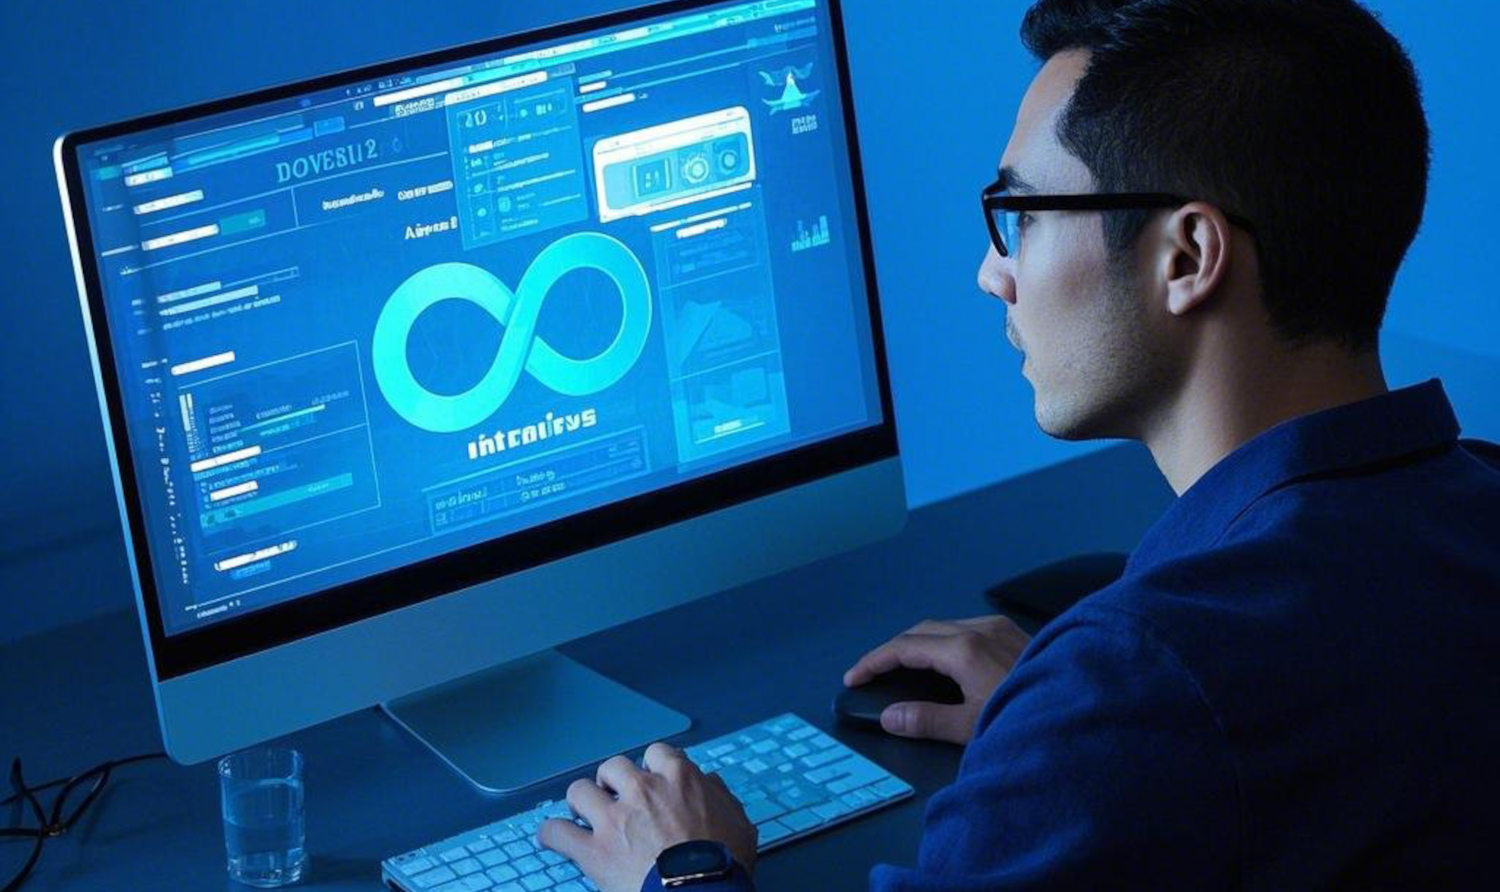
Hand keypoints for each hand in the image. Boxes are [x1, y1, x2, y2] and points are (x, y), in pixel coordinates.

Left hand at [537, 742, 756, 891]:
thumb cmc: (724, 863)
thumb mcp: (737, 821)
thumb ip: (719, 796)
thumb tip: (709, 783)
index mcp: (679, 779)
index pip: (657, 753)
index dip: (651, 766)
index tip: (651, 779)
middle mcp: (642, 790)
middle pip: (613, 767)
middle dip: (611, 782)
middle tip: (615, 798)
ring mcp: (614, 819)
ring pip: (579, 791)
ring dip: (580, 802)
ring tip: (583, 814)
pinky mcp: (594, 849)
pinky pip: (557, 832)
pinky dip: (552, 834)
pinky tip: (553, 837)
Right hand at [843, 615, 1031, 743]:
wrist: (1085, 708)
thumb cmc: (1026, 718)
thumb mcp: (970, 727)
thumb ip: (925, 720)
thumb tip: (890, 717)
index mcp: (963, 649)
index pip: (904, 647)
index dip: (874, 661)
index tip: (855, 677)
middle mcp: (980, 630)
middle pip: (921, 631)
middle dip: (893, 650)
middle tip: (874, 673)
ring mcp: (1000, 628)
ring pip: (945, 627)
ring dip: (920, 644)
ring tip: (904, 668)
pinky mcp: (1015, 634)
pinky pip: (968, 629)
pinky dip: (945, 642)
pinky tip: (946, 663)